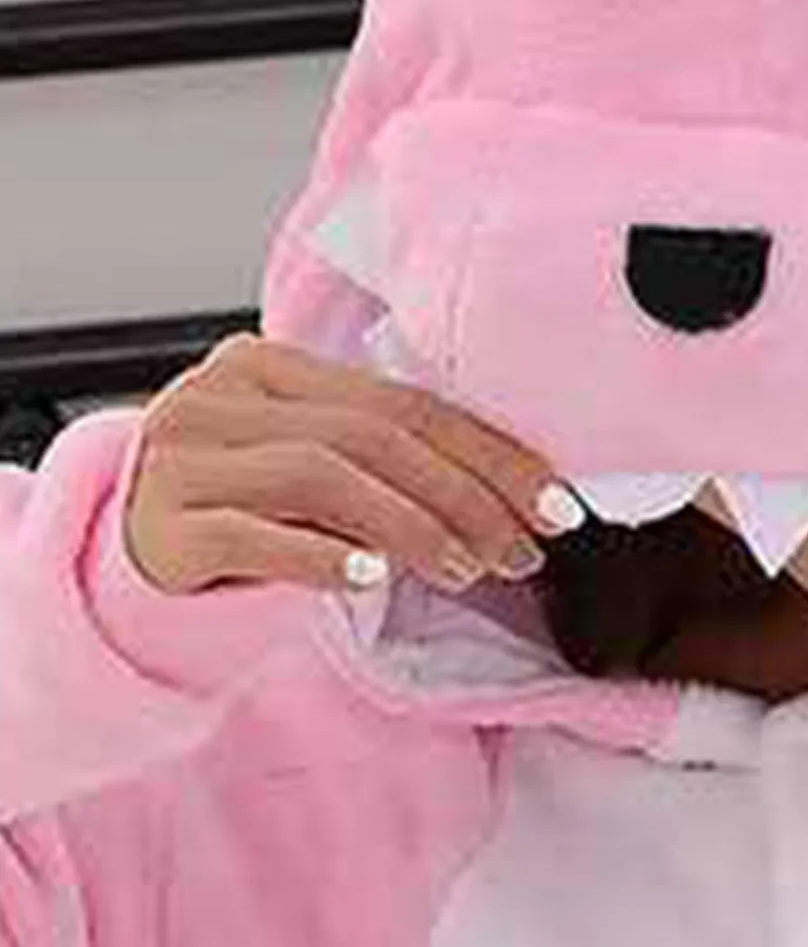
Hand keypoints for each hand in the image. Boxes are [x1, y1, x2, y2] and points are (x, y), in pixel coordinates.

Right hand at [125, 333, 586, 596]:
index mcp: (272, 364)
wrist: (113, 559)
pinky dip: (325, 556)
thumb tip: (517, 492)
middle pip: (377, 435)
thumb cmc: (237, 506)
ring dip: (414, 526)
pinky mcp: (163, 523)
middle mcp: (226, 393)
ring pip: (328, 475)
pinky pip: (258, 535)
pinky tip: (373, 582)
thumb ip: (382, 454)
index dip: (493, 453)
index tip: (556, 502)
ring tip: (467, 570)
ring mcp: (187, 454)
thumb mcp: (307, 462)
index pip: (407, 403)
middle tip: (524, 549)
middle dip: (469, 494)